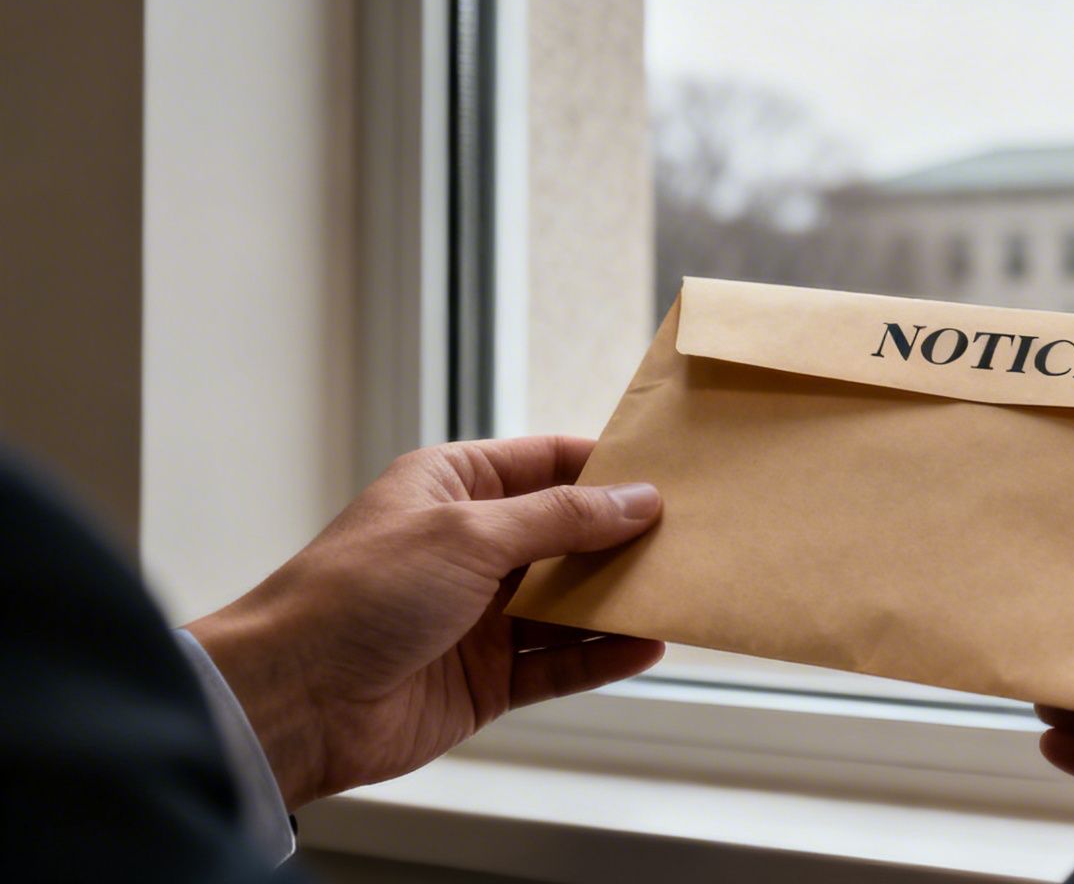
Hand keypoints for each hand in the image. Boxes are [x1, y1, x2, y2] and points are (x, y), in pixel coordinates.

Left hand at [184, 437, 666, 809]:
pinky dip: (604, 653)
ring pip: (570, 600)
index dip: (607, 467)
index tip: (669, 472)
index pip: (547, 463)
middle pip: (567, 533)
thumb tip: (637, 499)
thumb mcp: (468, 534)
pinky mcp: (487, 677)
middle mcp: (470, 546)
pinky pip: (560, 660)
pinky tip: (649, 644)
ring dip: (621, 597)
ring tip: (681, 588)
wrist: (292, 700)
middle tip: (692, 533)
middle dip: (624, 535)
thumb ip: (561, 519)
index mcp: (453, 487)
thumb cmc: (356, 594)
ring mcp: (480, 614)